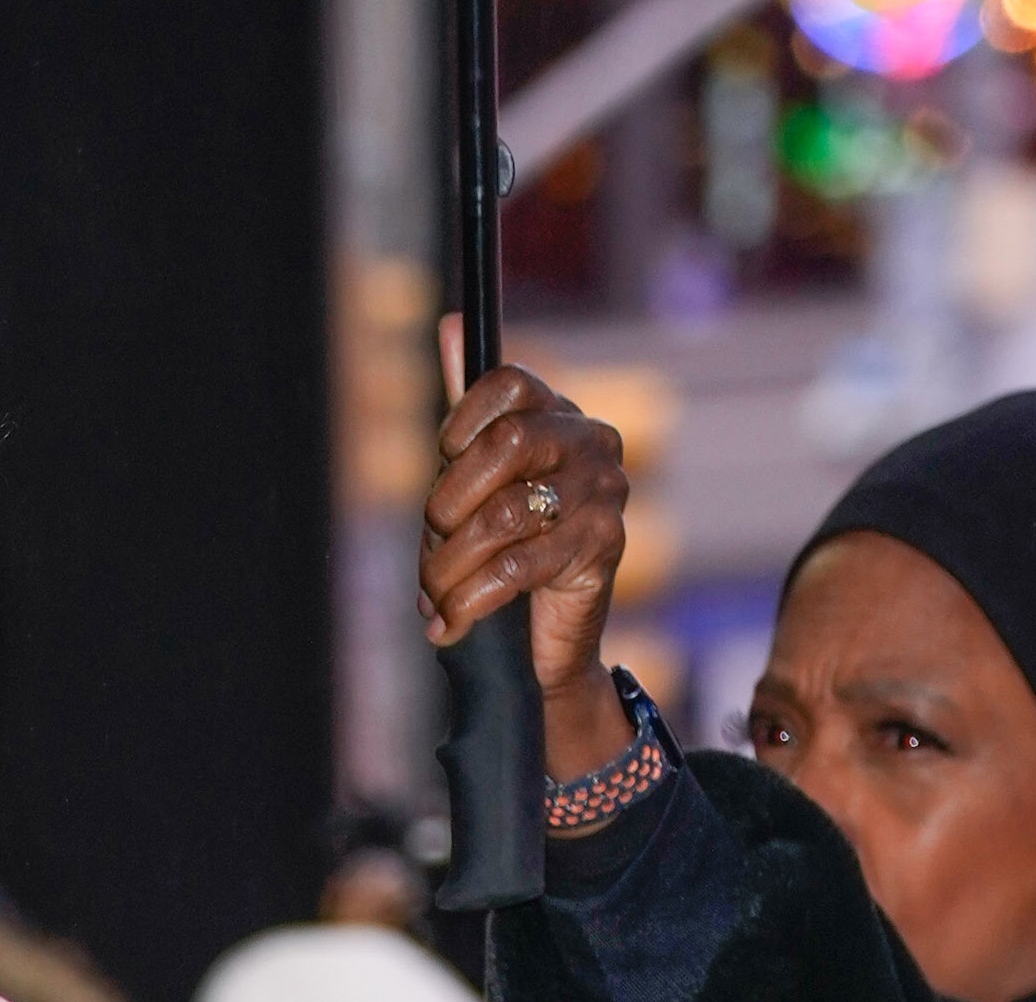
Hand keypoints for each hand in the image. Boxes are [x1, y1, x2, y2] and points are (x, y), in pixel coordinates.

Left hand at [421, 321, 631, 786]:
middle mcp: (590, 441)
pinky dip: (471, 598)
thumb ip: (464, 413)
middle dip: (448, 504)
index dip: (459, 424)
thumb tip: (449, 322)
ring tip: (435, 599)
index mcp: (556, 414)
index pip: (507, 382)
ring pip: (505, 513)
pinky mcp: (603, 546)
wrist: (542, 645)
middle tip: (431, 549)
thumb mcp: (474, 485)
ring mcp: (604, 492)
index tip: (440, 466)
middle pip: (505, 445)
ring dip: (452, 565)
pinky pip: (518, 565)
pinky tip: (453, 622)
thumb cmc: (503, 556)